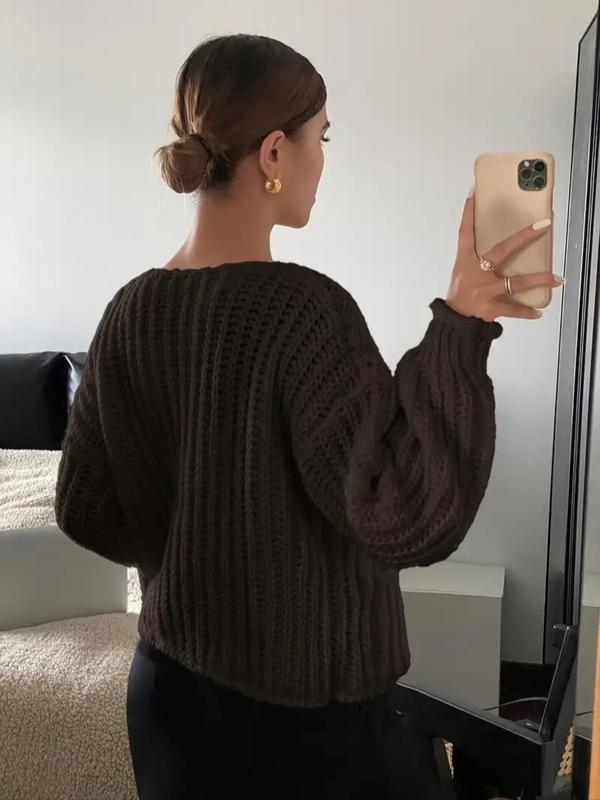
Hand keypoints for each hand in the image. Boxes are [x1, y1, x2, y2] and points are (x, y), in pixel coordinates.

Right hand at [445, 192, 563, 321]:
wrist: (454, 321)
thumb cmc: (460, 294)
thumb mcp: (463, 273)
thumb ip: (479, 261)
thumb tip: (503, 248)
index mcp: (465, 261)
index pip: (465, 234)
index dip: (468, 215)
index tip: (473, 196)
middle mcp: (477, 272)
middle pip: (502, 250)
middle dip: (523, 238)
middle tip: (543, 226)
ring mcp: (485, 290)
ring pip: (516, 282)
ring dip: (538, 280)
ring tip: (556, 279)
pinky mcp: (491, 307)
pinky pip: (513, 309)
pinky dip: (525, 311)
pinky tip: (538, 312)